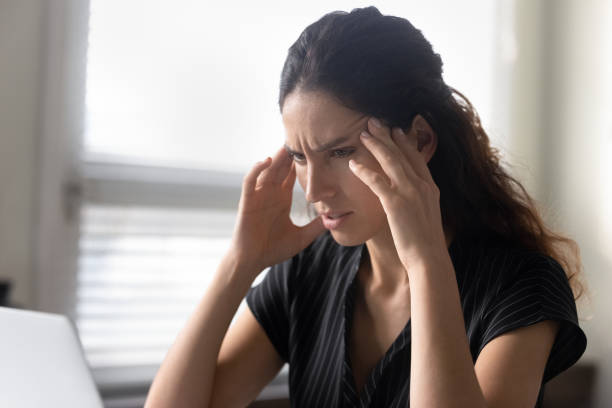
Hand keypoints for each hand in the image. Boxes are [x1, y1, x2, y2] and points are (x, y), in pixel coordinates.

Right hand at [228, 146, 324, 275]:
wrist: (252, 262)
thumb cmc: (273, 250)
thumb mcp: (301, 237)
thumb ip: (316, 227)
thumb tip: (336, 220)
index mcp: (282, 199)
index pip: (293, 174)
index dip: (303, 161)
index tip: (316, 148)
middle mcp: (270, 193)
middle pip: (281, 166)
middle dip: (291, 152)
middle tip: (304, 135)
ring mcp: (258, 195)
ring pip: (267, 169)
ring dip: (276, 156)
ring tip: (287, 143)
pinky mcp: (247, 201)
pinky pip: (250, 180)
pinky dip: (257, 169)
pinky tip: (268, 160)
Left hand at [348, 117, 447, 270]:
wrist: (429, 258)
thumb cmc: (425, 242)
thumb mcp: (427, 214)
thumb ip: (419, 199)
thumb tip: (409, 196)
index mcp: (430, 187)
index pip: (416, 158)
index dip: (405, 141)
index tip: (395, 129)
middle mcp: (422, 186)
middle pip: (402, 154)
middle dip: (387, 136)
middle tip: (374, 122)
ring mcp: (410, 193)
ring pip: (391, 162)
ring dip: (375, 145)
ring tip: (363, 134)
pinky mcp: (396, 204)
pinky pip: (377, 182)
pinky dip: (365, 171)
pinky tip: (353, 164)